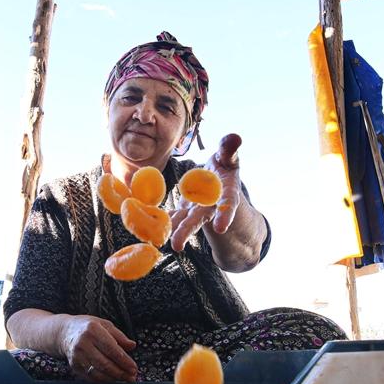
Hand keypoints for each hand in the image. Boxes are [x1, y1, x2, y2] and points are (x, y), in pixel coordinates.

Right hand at [61, 315, 137, 382]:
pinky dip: (104, 380)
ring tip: (125, 379)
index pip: (111, 349)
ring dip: (114, 378)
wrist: (64, 333)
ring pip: (98, 373)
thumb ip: (119, 336)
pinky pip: (91, 377)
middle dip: (121, 373)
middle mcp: (83, 344)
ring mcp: (77, 356)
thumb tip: (132, 346)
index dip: (124, 361)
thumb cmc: (87, 328)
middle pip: (105, 364)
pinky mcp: (74, 366)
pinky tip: (112, 379)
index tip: (134, 367)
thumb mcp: (104, 324)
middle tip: (132, 376)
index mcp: (92, 330)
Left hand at [171, 133, 242, 251]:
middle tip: (176, 245)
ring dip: (172, 231)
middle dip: (187, 231)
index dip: (225, 215)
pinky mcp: (185, 210)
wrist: (217, 179)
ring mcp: (196, 209)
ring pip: (184, 221)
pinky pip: (174, 216)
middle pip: (199, 219)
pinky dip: (163, 221)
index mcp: (226, 192)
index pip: (227, 203)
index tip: (221, 228)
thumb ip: (229, 150)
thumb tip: (234, 137)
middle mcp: (210, 205)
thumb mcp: (228, 157)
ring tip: (160, 244)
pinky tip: (149, 229)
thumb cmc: (225, 165)